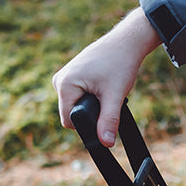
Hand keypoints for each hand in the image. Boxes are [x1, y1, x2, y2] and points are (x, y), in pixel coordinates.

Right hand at [51, 8, 161, 145]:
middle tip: (108, 97)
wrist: (125, 42)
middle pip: (72, 114)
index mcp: (64, 84)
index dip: (88, 124)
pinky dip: (92, 96)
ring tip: (106, 89)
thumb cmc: (120, 64)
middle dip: (91, 113)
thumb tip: (105, 143)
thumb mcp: (115, 95)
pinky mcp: (71, 75)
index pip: (69, 121)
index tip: (105, 113)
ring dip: (93, 105)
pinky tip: (103, 86)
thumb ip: (109, 120)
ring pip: (76, 105)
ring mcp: (64, 77)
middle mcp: (59, 80)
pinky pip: (78, 96)